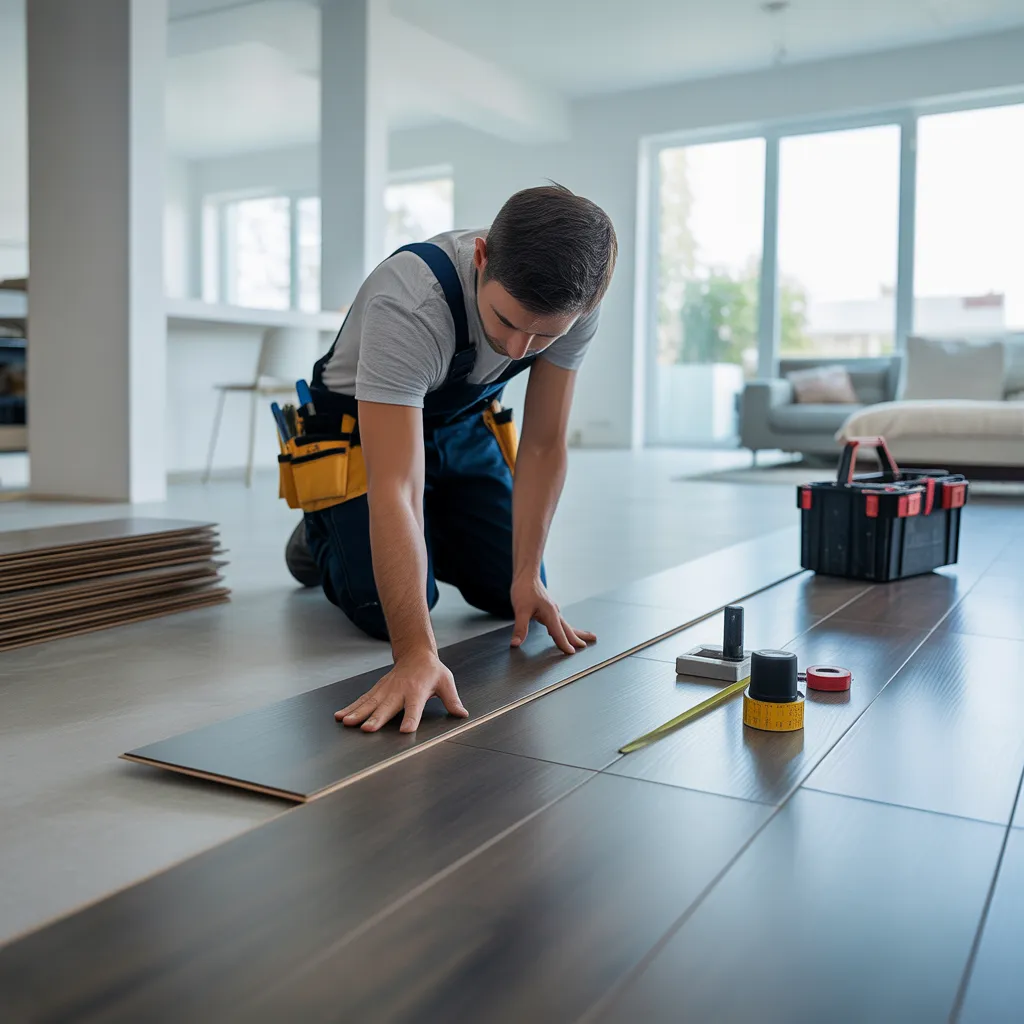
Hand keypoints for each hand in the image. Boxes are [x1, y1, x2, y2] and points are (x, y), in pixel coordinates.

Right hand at [335, 650, 467, 733]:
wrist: (415, 654)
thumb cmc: (431, 671)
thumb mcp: (446, 682)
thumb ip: (452, 700)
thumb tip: (462, 714)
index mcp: (417, 691)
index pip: (415, 707)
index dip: (411, 719)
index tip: (406, 731)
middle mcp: (399, 691)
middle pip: (387, 707)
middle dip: (377, 718)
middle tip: (368, 729)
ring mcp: (385, 690)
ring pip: (370, 703)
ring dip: (358, 713)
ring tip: (347, 723)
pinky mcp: (377, 690)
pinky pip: (362, 700)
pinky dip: (351, 708)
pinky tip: (340, 716)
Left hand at [509, 574, 596, 654]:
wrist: (526, 575)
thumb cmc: (524, 589)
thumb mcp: (520, 610)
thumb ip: (520, 628)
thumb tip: (516, 643)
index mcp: (550, 614)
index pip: (558, 633)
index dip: (564, 644)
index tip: (571, 653)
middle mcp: (554, 612)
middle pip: (568, 629)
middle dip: (578, 638)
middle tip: (588, 645)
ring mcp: (553, 610)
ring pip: (566, 625)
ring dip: (575, 634)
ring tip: (584, 640)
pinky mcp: (549, 609)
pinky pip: (559, 622)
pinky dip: (565, 629)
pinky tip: (563, 632)